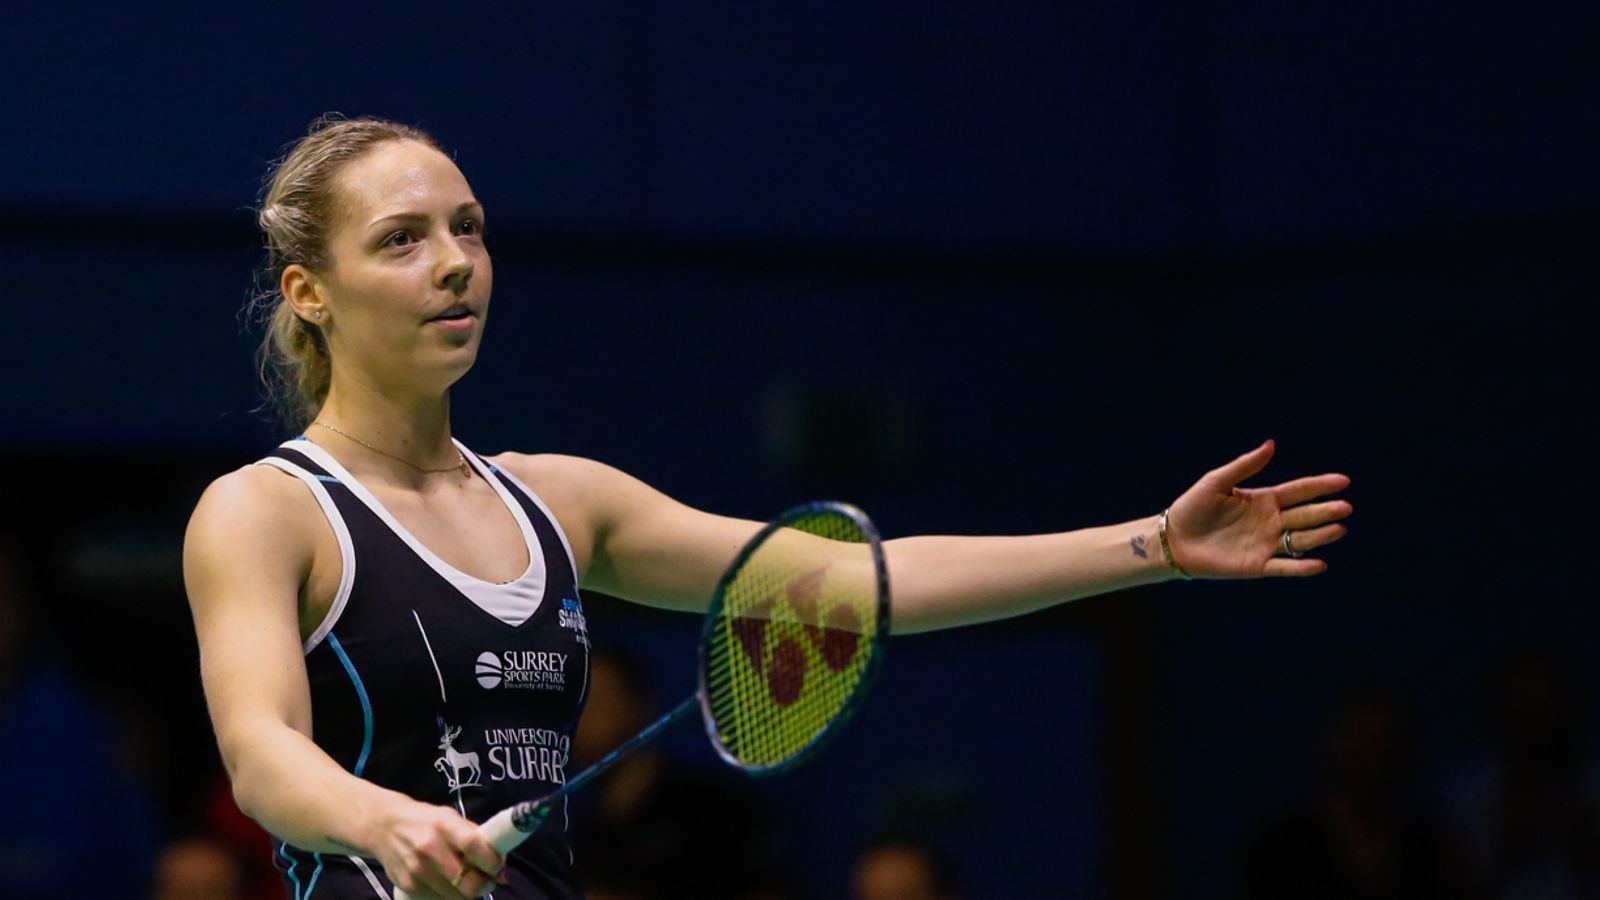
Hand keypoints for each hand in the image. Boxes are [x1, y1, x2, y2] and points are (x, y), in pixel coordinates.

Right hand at [367, 797, 506, 898]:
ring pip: (455, 897)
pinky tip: (448, 885)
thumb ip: (475, 838)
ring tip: (468, 882)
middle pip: (467, 881)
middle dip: (484, 886)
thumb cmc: (424, 821)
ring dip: (468, 894)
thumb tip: (501, 871)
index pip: (474, 846)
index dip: (492, 862)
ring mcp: (417, 869)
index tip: (497, 867)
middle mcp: (429, 847)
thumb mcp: (450, 818)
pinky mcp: (408, 886)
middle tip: (487, 882)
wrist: (383, 826)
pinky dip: (449, 896)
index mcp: (444, 825)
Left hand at [1166, 440, 1350, 577]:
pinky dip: (1302, 567)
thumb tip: (1272, 444)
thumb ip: (1245, 465)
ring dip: (1320, 535)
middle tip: (1346, 507)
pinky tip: (1320, 563)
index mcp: (1263, 499)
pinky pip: (1285, 566)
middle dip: (1326, 511)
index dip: (1320, 486)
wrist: (1173, 539)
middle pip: (1305, 515)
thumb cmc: (1192, 507)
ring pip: (1300, 540)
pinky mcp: (1257, 565)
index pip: (1299, 491)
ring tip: (1339, 528)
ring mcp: (1266, 543)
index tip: (1343, 481)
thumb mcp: (1217, 481)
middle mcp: (1270, 521)